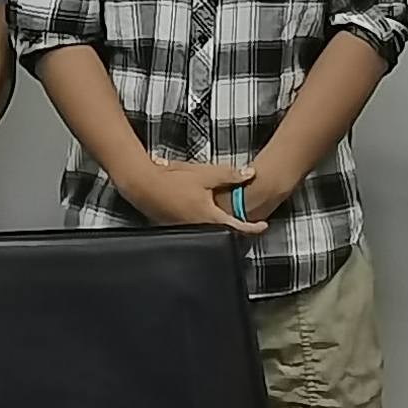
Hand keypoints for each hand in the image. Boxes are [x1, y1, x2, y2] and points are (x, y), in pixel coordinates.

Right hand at [118, 159, 257, 232]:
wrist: (143, 185)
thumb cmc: (173, 180)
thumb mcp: (205, 174)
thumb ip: (229, 175)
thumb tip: (250, 175)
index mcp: (210, 218)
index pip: (239, 226)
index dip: (253, 227)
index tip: (263, 225)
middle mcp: (200, 228)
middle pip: (225, 232)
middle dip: (236, 226)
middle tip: (246, 219)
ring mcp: (187, 230)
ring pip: (210, 230)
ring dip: (220, 224)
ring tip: (227, 215)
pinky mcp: (176, 227)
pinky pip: (196, 228)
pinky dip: (205, 222)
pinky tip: (203, 211)